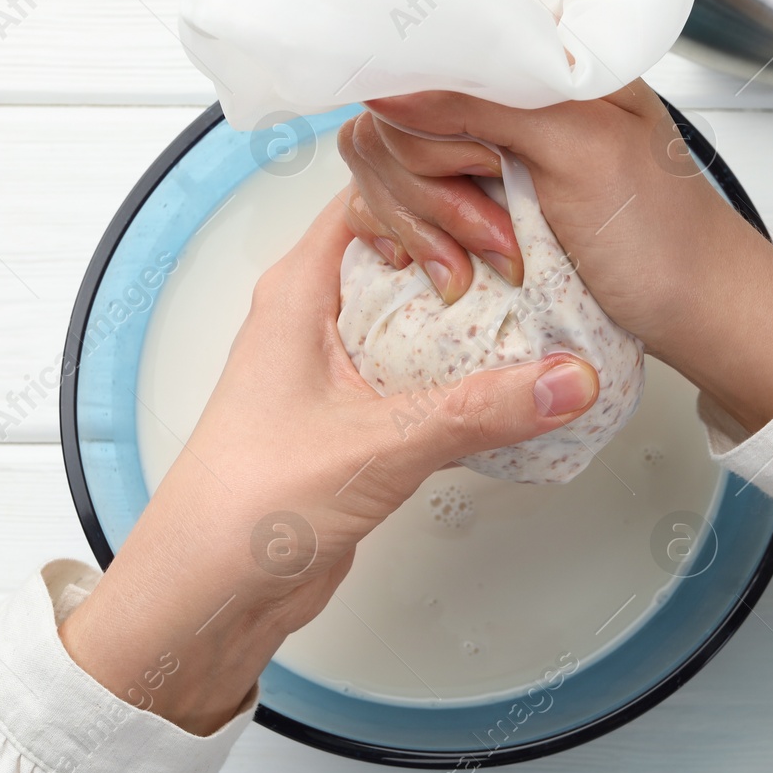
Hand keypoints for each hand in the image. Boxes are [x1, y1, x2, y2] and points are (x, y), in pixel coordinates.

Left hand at [59, 198, 599, 734]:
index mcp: (300, 291)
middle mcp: (317, 319)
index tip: (506, 185)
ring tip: (548, 307)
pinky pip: (425, 377)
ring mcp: (338, 369)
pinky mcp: (359, 419)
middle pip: (407, 252)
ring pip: (420, 318)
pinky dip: (469, 376)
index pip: (374, 194)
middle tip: (545, 244)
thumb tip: (562, 380)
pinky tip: (515, 387)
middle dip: (473, 249)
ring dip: (476, 318)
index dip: (439, 181)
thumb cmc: (243, 505)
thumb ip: (478, 410)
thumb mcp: (376, 444)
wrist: (210, 592)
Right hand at [338, 81, 772, 432]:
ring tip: (489, 263)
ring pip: (381, 165)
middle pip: (390, 118)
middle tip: (500, 234)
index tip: (480, 170)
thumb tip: (387, 86)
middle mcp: (496, 97)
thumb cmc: (661, 235)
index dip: (429, 122)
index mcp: (532, 58)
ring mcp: (471, 154)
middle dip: (431, 189)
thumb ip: (487, 102)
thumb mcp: (582, 150)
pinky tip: (445, 270)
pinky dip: (410, 241)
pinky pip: (387, 206)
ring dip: (424, 224)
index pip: (421, 56)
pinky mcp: (456, 206)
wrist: (690, 313)